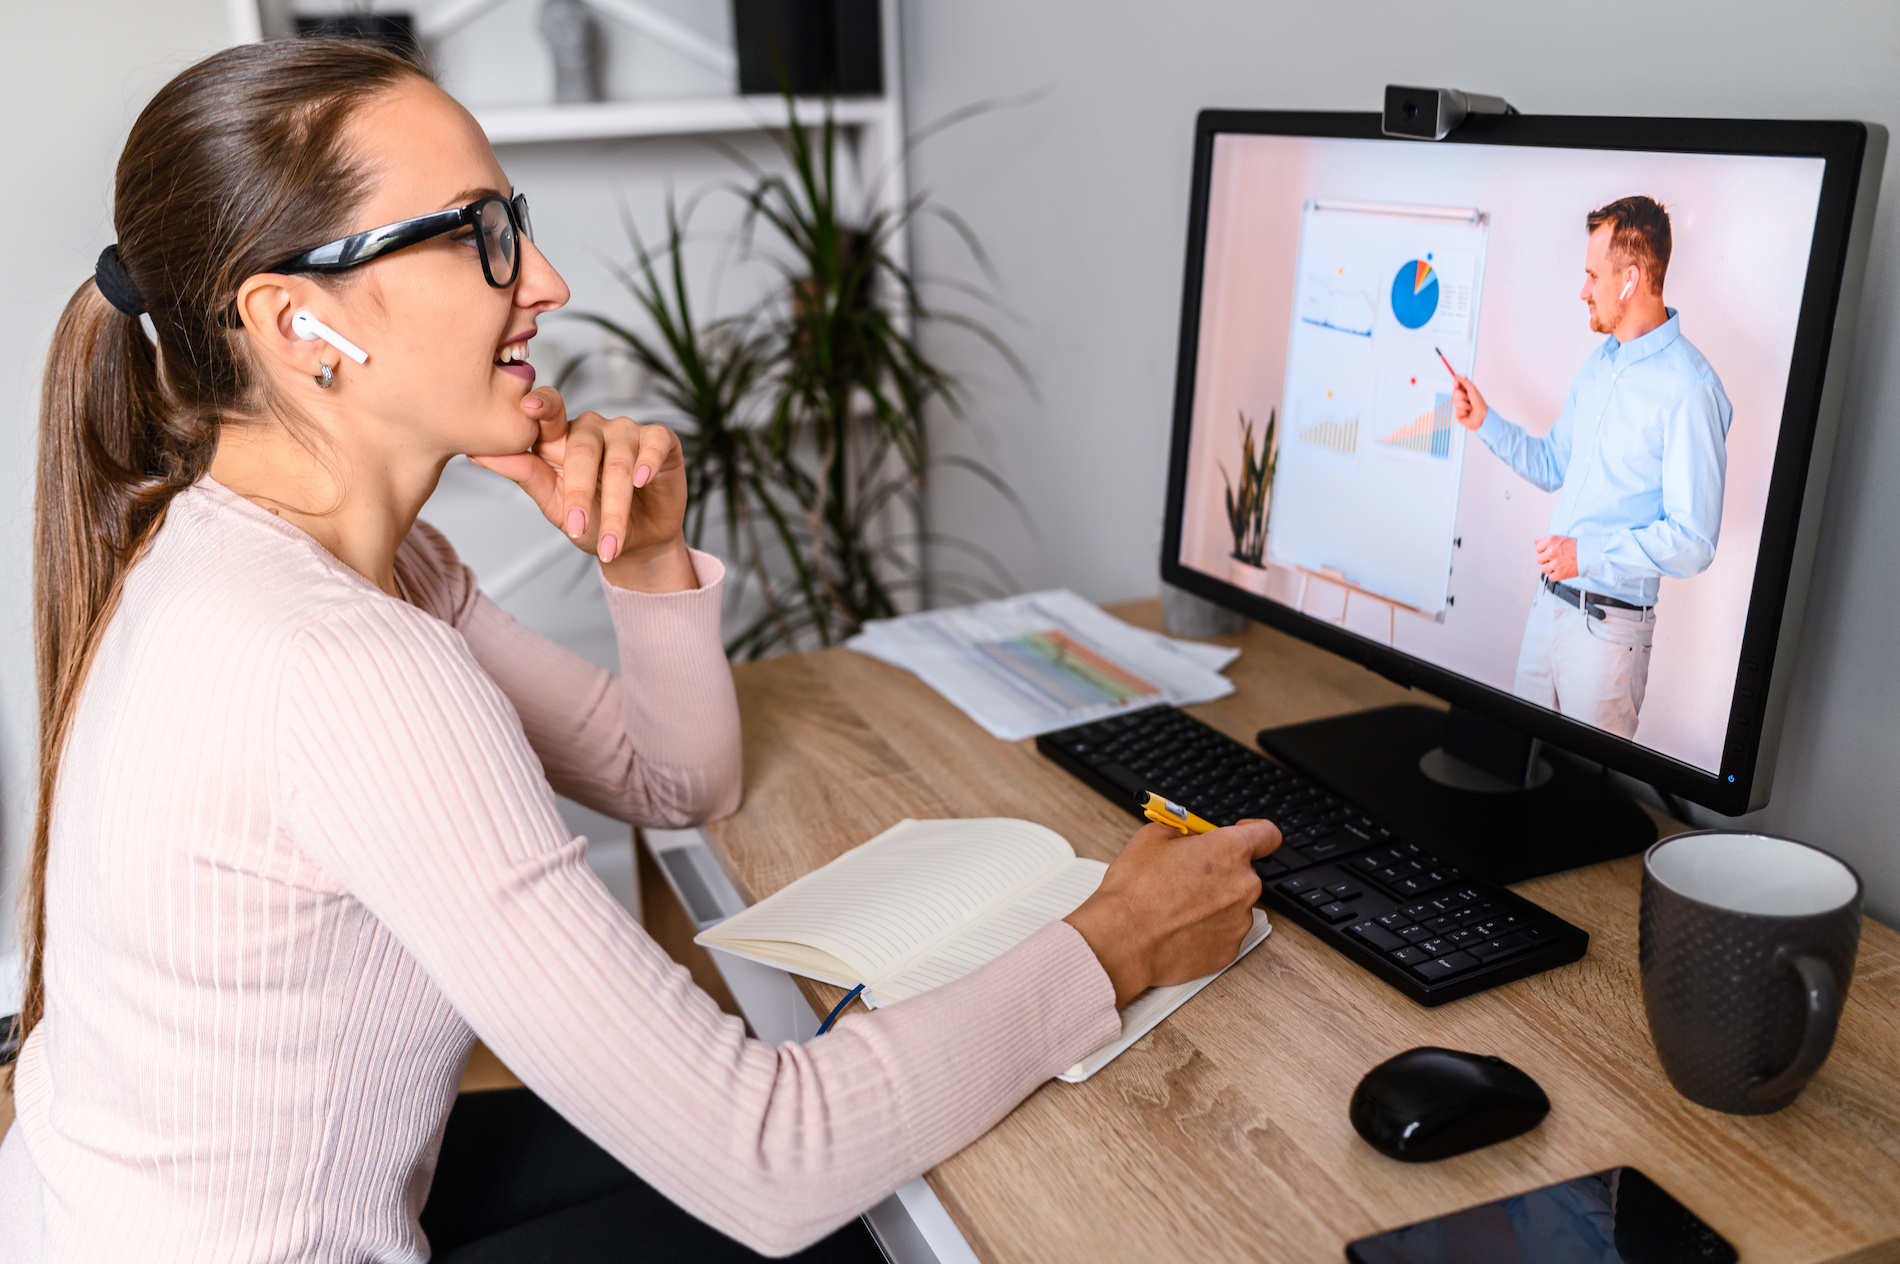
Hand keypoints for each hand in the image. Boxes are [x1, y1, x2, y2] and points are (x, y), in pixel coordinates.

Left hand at [473, 387, 696, 592]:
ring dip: (615, 503)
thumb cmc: (592, 521)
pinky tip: (642, 479)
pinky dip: (648, 460)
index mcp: (561, 438)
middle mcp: (593, 429)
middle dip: (580, 492)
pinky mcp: (661, 440)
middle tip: (576, 526)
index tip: (527, 408)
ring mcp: (627, 432)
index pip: (548, 411)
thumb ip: (523, 473)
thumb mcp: (553, 504)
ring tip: (612, 539)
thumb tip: (478, 453)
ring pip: (618, 457)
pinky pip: (655, 441)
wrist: (635, 546)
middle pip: (582, 447)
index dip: (540, 407)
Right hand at [1064, 818, 1279, 1006]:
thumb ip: (1184, 832)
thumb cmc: (1134, 890)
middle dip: (1221, 871)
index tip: (1244, 835)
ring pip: (1234, 904)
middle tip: (1188, 876)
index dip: (1255, 832)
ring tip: (1177, 906)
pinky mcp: (1230, 949)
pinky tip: (1180, 927)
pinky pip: (1224, 932)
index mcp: (1229, 850)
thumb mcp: (1153, 836)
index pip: (1267, 834)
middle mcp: (1243, 885)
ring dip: (1214, 902)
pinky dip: (1208, 929)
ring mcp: (1239, 921)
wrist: (1122, 938)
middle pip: (1244, 871)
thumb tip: (1192, 838)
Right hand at [1451, 374, 1487, 430]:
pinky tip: (1468, 413)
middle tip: (1468, 398)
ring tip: (1470, 408)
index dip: (1455, 384)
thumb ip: (1464, 382)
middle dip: (1461, 396)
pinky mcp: (1458, 415)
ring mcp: (1458, 407)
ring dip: (1464, 405)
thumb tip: (1456, 375)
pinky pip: (1457, 411)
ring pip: (1455, 403)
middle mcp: (1460, 399)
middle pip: (1453, 393)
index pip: (1456, 386)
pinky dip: (1464, 412)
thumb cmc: (1479, 402)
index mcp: (1464, 392)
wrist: (1482, 416)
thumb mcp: (1472, 390)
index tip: (1457, 383)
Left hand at [1535, 535, 1578, 581]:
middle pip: (1539, 560)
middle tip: (1555, 559)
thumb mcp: (1560, 539)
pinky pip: (1551, 577)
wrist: (1590, 554)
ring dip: (1550, 569)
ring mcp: (1555, 563)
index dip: (1543, 551)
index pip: (1537, 548)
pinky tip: (1561, 571)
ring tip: (1559, 565)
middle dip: (1546, 560)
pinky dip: (1556, 576)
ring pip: (1544, 569)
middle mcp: (1552, 552)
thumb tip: (1535, 542)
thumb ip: (1546, 541)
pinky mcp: (1560, 573)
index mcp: (1551, 541)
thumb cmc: (1577, 546)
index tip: (1549, 552)